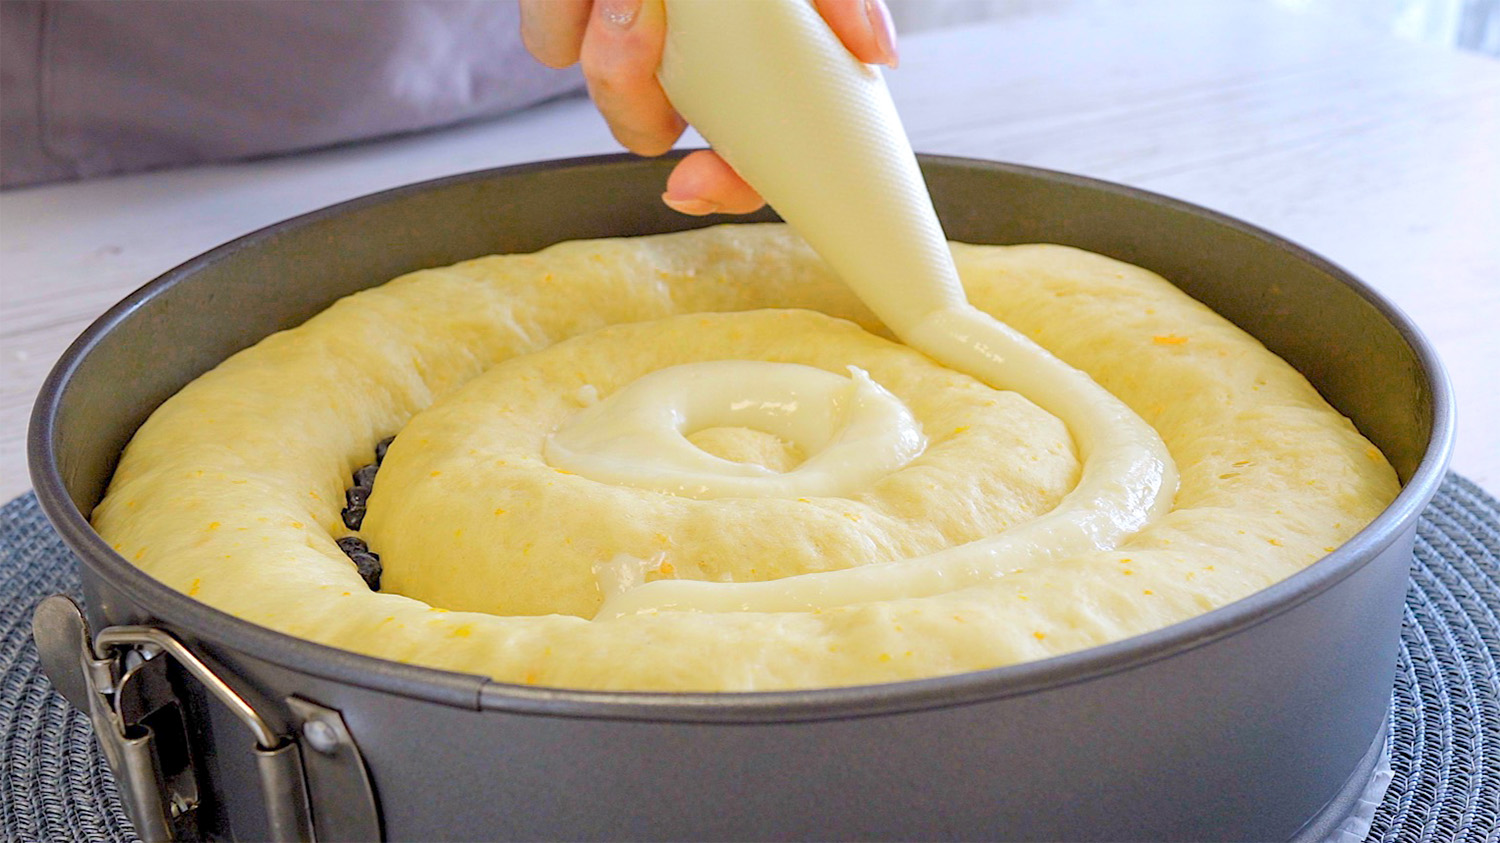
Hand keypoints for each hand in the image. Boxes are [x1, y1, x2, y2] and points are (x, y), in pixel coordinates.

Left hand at [519, 0, 898, 214]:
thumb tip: (878, 51)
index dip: (729, 183)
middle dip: (638, 96)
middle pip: (654, 132)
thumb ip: (839, 0)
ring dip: (613, 47)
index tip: (693, 182)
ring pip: (606, 94)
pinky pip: (550, 45)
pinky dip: (563, 10)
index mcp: (749, 56)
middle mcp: (686, 56)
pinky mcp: (561, 17)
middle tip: (645, 24)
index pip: (750, 153)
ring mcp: (621, 38)